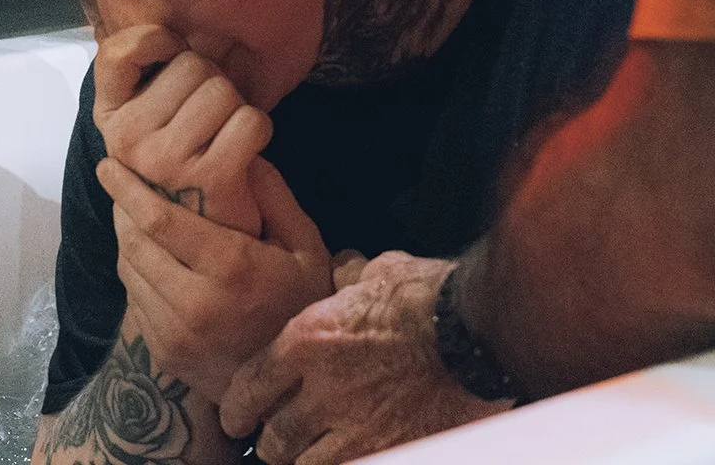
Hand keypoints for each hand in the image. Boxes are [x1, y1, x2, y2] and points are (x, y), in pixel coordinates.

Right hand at [93, 25, 271, 237]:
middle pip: (191, 64)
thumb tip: (185, 28)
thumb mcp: (152, 125)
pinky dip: (259, 129)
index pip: (116, 52)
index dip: (156, 41)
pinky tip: (246, 150)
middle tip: (210, 118)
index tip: (175, 58)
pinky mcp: (211, 176)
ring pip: (223, 89)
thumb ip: (156, 77)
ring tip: (225, 136)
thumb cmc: (184, 170)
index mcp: (111, 120)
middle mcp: (129, 139)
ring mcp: (167, 159)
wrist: (201, 247)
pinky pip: (251, 120)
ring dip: (237, 107)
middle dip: (213, 81)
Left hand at [99, 155, 332, 401]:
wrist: (295, 387)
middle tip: (117, 182)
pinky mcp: (164, 352)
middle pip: (135, 242)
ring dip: (124, 238)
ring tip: (129, 215)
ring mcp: (175, 333)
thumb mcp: (307, 247)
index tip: (108, 165)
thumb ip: (275, 198)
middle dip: (121, 208)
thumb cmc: (302, 304)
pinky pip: (135, 300)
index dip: (128, 189)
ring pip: (128, 271)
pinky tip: (147, 257)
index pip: (161, 220)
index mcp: (232, 269)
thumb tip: (244, 155)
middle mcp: (196, 303)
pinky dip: (134, 272)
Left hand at [220, 252, 511, 464]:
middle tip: (274, 439)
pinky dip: (347, 461)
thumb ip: (351, 278)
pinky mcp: (392, 448)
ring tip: (308, 454)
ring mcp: (357, 428)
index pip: (251, 386)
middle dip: (272, 440)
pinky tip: (351, 454)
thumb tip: (344, 269)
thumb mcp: (380, 271)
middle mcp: (324, 390)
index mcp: (310, 341)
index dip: (238, 408)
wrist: (477, 328)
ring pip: (307, 464)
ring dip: (305, 458)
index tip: (237, 417)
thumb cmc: (432, 295)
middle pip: (276, 437)